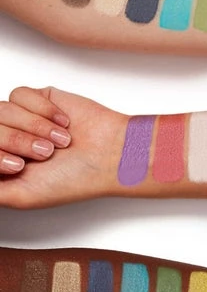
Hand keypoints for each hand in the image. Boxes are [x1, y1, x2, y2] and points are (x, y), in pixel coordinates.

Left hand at [0, 86, 124, 207]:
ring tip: (59, 141)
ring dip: (34, 127)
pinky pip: (21, 95)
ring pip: (1, 109)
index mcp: (2, 163)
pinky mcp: (39, 100)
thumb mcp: (20, 196)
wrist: (110, 155)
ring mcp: (22, 118)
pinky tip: (63, 124)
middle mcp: (8, 140)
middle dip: (16, 142)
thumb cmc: (74, 179)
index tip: (20, 167)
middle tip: (44, 155)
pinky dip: (44, 111)